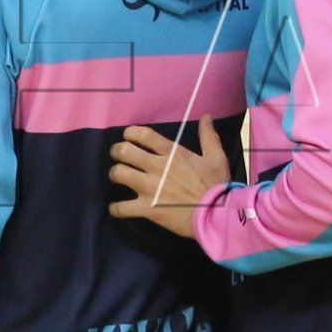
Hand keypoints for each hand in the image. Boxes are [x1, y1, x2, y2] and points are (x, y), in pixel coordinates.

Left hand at [106, 121, 227, 233]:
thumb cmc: (216, 185)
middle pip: (124, 151)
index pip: (143, 135)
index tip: (127, 135)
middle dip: (117, 151)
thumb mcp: (216, 157)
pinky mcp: (147, 209)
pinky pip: (121, 208)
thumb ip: (208, 136)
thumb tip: (206, 116)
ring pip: (119, 174)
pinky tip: (116, 208)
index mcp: (172, 153)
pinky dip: (116, 208)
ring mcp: (150, 188)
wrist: (216, 215)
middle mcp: (156, 167)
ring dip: (115, 174)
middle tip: (118, 155)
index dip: (130, 132)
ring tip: (118, 176)